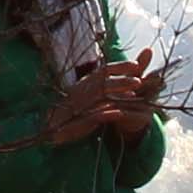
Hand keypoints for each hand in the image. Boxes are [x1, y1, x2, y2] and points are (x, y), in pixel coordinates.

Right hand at [43, 54, 165, 143]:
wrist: (53, 127)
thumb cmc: (74, 110)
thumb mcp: (89, 96)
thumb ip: (105, 89)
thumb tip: (126, 86)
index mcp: (87, 82)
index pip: (105, 70)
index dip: (120, 66)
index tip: (136, 66)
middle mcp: (83, 89)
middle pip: (105, 81)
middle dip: (122, 80)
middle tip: (139, 81)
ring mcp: (80, 103)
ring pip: (101, 95)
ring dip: (117, 94)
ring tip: (133, 95)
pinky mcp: (77, 118)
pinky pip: (93, 114)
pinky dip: (105, 113)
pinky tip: (119, 114)